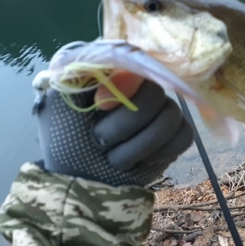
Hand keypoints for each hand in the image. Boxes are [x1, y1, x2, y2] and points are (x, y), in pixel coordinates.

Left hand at [35, 72, 193, 186]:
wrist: (79, 182)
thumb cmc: (65, 140)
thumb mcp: (60, 102)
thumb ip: (82, 74)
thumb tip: (120, 73)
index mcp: (116, 75)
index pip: (136, 63)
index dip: (123, 85)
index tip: (100, 105)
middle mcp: (143, 89)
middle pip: (155, 94)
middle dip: (125, 125)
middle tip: (101, 141)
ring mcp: (162, 112)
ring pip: (172, 116)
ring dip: (139, 145)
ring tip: (116, 159)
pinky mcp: (175, 136)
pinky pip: (184, 135)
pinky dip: (161, 152)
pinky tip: (141, 161)